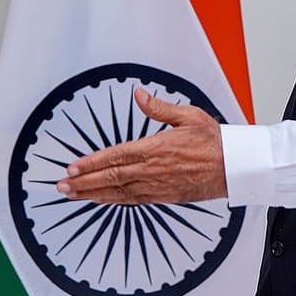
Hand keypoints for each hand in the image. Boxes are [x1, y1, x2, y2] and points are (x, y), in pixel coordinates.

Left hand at [56, 88, 226, 203]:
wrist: (233, 167)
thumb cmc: (213, 141)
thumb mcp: (188, 115)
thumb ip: (159, 108)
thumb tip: (139, 95)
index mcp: (156, 147)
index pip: (115, 155)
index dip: (91, 162)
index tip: (72, 167)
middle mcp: (152, 169)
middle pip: (111, 177)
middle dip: (83, 182)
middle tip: (62, 185)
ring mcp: (156, 185)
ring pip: (117, 191)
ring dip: (92, 193)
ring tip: (72, 195)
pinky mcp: (163, 196)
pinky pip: (131, 200)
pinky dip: (112, 200)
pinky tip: (99, 200)